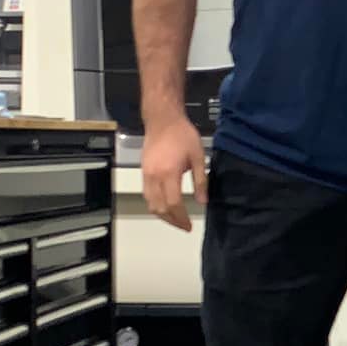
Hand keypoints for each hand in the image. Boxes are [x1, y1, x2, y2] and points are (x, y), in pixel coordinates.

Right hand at [142, 115, 207, 232]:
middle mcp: (154, 176)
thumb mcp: (198, 156)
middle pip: (160, 208)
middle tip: (184, 226)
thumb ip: (201, 180)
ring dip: (162, 215)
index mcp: (169, 173)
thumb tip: (203, 201)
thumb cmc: (182, 134)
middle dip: (172, 221)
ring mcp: (146, 174)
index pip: (174, 204)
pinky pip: (146, 195)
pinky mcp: (143, 171)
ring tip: (175, 219)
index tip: (189, 225)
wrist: (163, 119)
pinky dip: (155, 205)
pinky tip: (165, 206)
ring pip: (150, 204)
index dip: (181, 218)